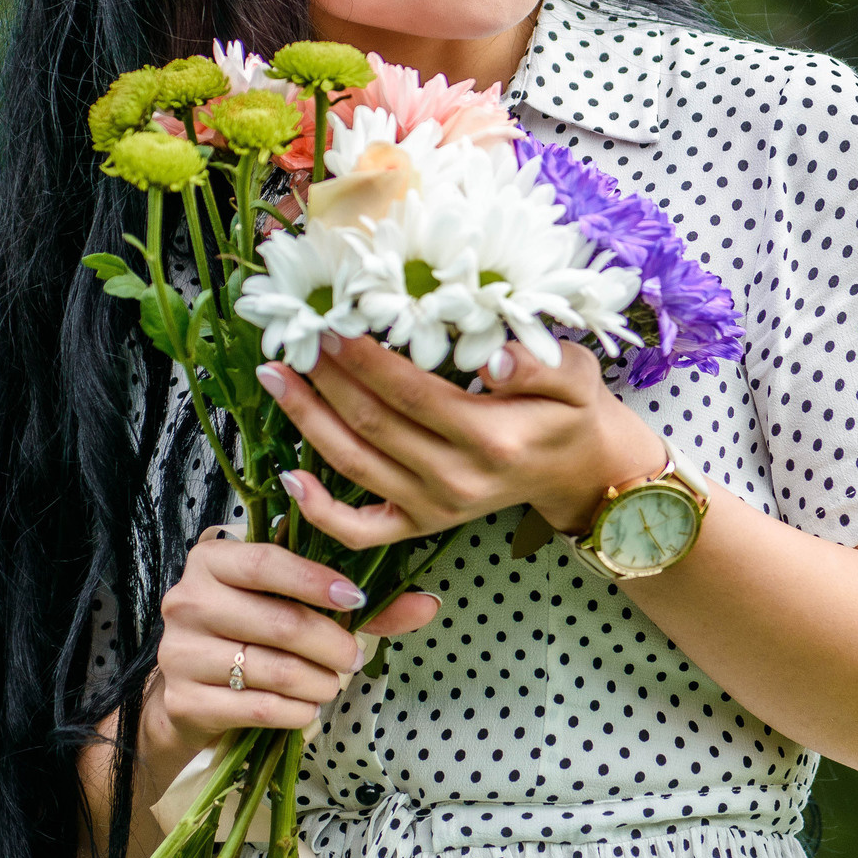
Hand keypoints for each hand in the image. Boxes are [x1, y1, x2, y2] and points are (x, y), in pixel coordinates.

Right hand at [146, 530, 438, 750]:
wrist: (194, 692)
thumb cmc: (254, 635)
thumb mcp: (295, 605)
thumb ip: (357, 603)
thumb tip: (428, 604)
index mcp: (212, 560)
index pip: (267, 562)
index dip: (316, 581)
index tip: (356, 599)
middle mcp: (187, 599)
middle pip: (277, 621)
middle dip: (329, 643)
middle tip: (353, 658)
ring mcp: (179, 651)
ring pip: (270, 667)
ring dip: (317, 682)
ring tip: (333, 684)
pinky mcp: (184, 699)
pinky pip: (257, 707)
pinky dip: (295, 711)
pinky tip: (308, 709)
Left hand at [259, 334, 664, 546]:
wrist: (581, 469)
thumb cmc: (572, 410)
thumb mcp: (573, 375)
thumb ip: (536, 366)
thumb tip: (492, 360)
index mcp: (492, 438)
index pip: (411, 393)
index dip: (366, 360)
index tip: (332, 325)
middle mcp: (456, 479)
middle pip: (373, 425)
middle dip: (326, 380)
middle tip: (292, 340)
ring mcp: (436, 507)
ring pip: (355, 466)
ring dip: (308, 421)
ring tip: (276, 378)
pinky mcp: (424, 525)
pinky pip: (361, 531)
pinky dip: (319, 511)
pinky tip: (288, 475)